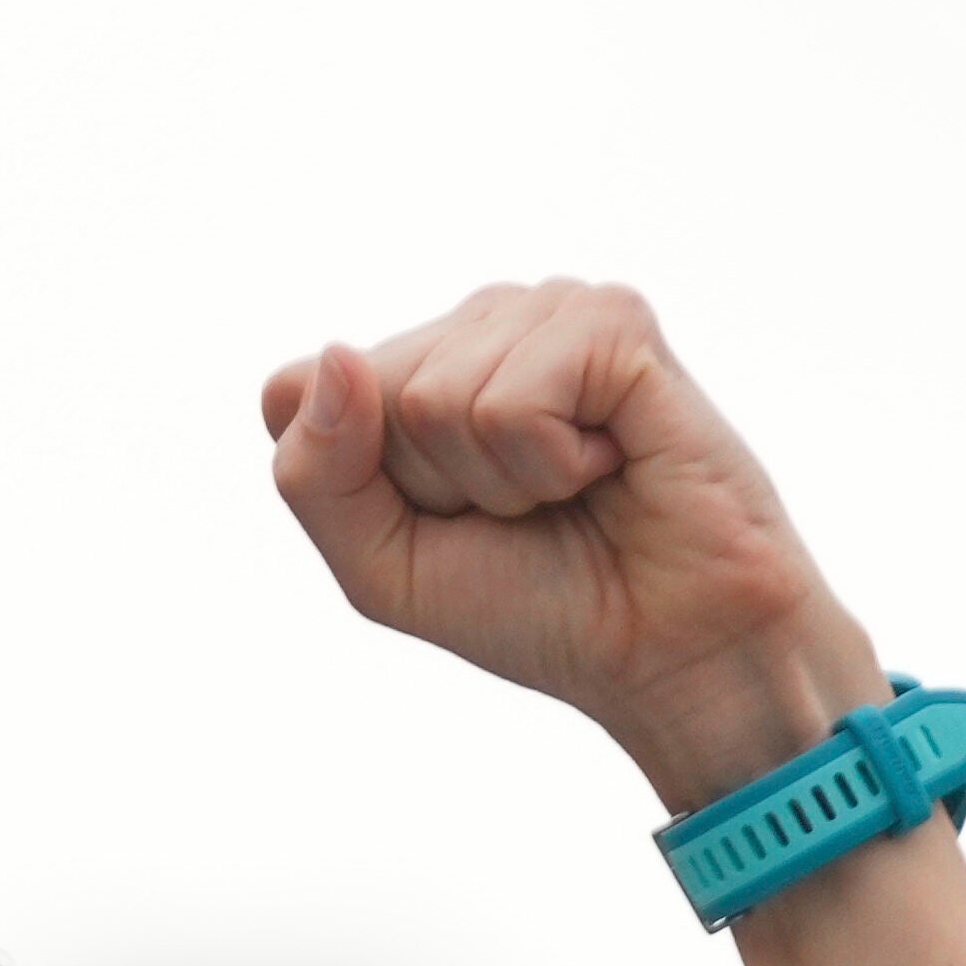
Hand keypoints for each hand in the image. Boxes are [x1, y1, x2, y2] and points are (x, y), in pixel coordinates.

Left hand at [263, 280, 881, 817]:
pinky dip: (550, 465)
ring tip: (572, 489)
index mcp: (412, 370)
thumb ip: (314, 475)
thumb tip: (337, 356)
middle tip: (524, 512)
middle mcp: (474, 326)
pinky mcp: (613, 320)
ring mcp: (545, 311)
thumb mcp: (381, 567)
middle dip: (432, 488)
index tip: (444, 523)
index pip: (294, 394)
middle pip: (365, 396)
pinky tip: (610, 464)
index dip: (356, 490)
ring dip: (501, 482)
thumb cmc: (537, 606)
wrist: (671, 654)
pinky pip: (510, 402)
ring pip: (435, 398)